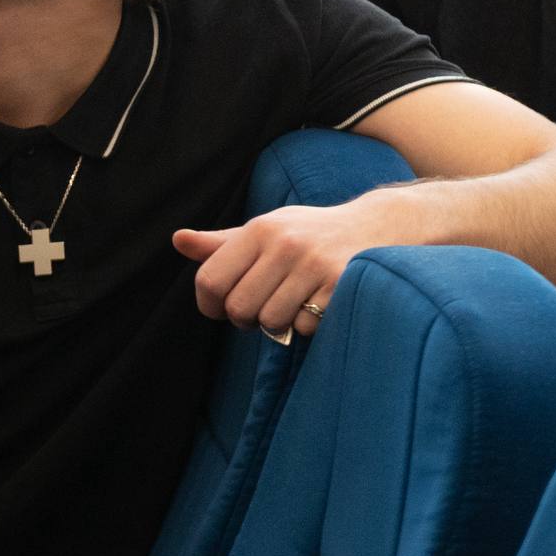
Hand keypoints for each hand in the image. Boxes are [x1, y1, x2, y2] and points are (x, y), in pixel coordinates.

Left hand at [175, 198, 396, 338]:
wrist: (376, 227)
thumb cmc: (310, 233)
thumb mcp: (267, 230)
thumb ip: (223, 243)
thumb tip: (178, 240)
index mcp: (259, 229)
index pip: (210, 282)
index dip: (211, 305)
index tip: (224, 307)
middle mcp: (285, 244)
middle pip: (238, 309)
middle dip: (247, 319)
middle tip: (265, 306)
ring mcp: (314, 265)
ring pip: (271, 323)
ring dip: (280, 324)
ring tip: (293, 304)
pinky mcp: (339, 286)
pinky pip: (305, 328)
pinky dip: (308, 325)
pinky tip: (319, 305)